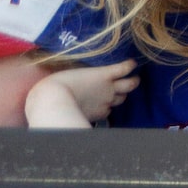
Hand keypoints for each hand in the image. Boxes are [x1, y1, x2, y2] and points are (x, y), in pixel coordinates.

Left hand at [24, 60, 138, 127]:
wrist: (53, 96)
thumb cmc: (57, 107)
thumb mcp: (74, 115)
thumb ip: (82, 117)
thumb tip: (80, 124)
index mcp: (99, 111)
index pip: (110, 108)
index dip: (108, 104)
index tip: (107, 101)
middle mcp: (107, 100)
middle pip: (122, 97)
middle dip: (123, 94)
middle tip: (124, 88)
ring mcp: (108, 86)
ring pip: (128, 85)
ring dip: (130, 82)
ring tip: (134, 77)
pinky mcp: (105, 74)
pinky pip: (123, 69)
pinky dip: (129, 66)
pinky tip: (132, 63)